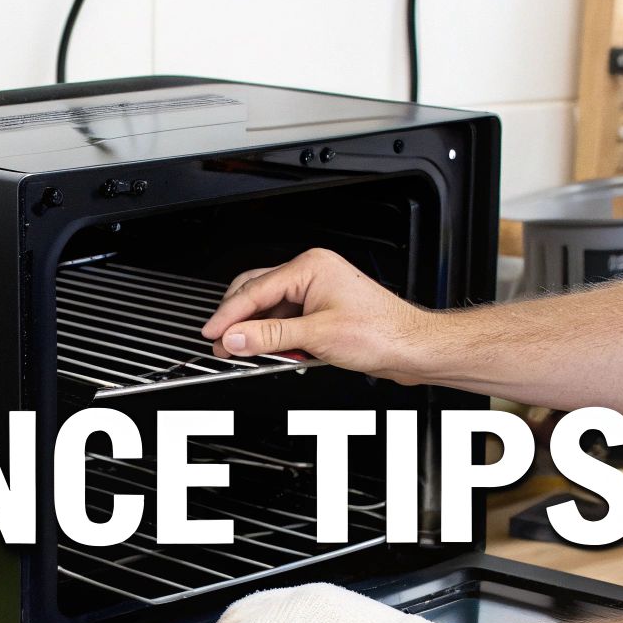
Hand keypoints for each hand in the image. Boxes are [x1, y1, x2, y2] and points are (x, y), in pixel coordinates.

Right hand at [200, 248, 434, 381]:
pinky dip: (277, 338)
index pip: (255, 290)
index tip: (211, 333)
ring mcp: (317, 292)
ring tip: (248, 355)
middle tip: (222, 345)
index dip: (229, 315)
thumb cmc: (381, 332)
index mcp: (310, 267)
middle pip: (258, 293)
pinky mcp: (321, 310)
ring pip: (271, 309)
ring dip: (259, 332)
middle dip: (239, 321)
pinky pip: (287, 320)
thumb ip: (270, 337)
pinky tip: (275, 354)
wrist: (411, 347)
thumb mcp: (316, 336)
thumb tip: (235, 338)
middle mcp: (312, 273)